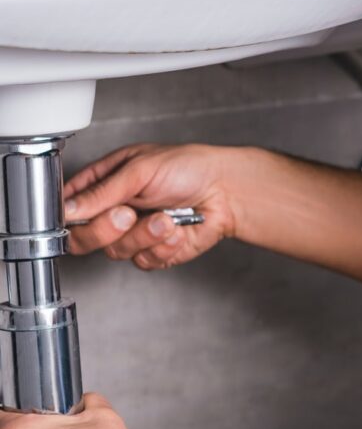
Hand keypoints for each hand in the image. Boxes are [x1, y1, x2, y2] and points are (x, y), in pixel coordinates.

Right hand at [65, 143, 241, 269]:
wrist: (225, 190)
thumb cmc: (188, 167)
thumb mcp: (140, 169)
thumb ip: (103, 192)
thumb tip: (70, 209)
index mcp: (104, 183)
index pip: (68, 207)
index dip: (68, 217)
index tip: (81, 217)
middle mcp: (114, 210)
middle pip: (83, 237)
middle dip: (106, 229)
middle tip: (128, 214)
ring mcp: (133, 233)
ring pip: (116, 251)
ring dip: (144, 235)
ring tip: (165, 218)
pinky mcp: (154, 252)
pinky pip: (144, 261)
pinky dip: (163, 247)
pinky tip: (177, 229)